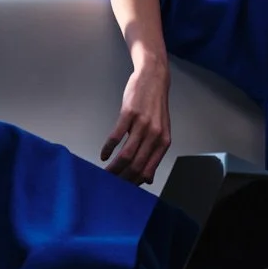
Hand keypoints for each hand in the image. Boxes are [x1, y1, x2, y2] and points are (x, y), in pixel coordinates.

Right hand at [101, 61, 170, 184]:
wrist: (154, 78)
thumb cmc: (155, 106)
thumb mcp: (160, 131)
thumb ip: (154, 154)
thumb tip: (147, 179)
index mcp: (163, 142)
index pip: (148, 170)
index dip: (134, 183)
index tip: (123, 189)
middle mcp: (155, 135)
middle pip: (136, 165)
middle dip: (122, 179)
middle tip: (110, 184)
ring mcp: (143, 124)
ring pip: (126, 154)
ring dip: (113, 167)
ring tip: (104, 173)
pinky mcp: (130, 113)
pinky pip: (116, 136)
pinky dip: (108, 148)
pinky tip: (104, 155)